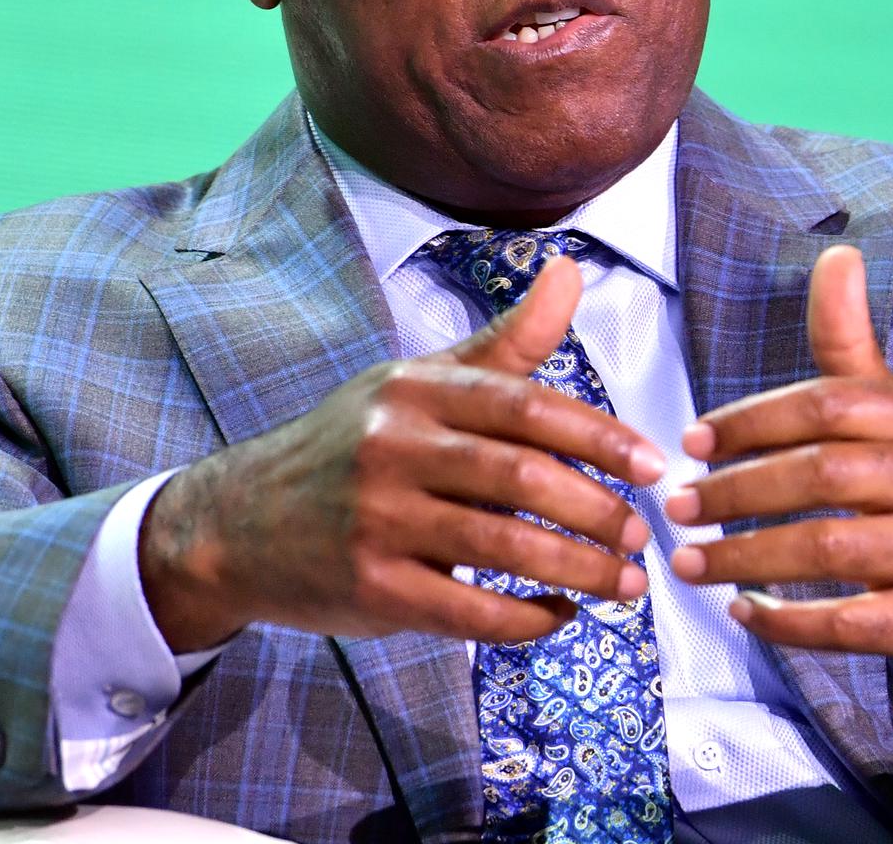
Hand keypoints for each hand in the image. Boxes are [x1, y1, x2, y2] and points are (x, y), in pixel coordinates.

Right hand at [139, 256, 667, 651]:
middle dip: (597, 511)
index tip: (654, 465)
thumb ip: (503, 343)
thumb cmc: (351, 447)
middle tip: (644, 538)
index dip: (599, 436)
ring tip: (624, 584)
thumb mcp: (417, 382)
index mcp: (416, 389)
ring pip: (500, 548)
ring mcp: (378, 520)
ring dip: (576, 571)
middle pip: (520, 477)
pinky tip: (558, 616)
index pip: (525, 405)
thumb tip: (570, 271)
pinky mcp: (370, 587)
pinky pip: (466, 612)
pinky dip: (525, 620)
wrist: (238, 522)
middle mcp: (393, 447)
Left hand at [663, 245, 892, 691]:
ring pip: (825, 549)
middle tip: (678, 508)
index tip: (691, 443)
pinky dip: (786, 620)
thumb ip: (854, 345)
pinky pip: (846, 622)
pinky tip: (744, 613)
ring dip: (744, 558)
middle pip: (819, 476)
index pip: (825, 406)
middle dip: (734, 493)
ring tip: (691, 564)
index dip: (750, 422)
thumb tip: (837, 254)